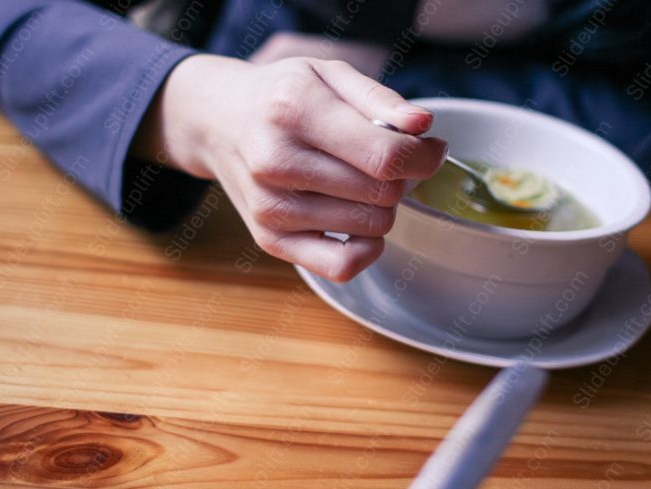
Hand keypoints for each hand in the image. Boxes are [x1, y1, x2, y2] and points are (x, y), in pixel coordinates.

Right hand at [137, 54, 446, 280]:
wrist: (219, 120)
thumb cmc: (282, 95)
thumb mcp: (329, 74)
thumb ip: (380, 99)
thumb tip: (423, 125)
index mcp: (295, 111)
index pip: (386, 156)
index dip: (424, 156)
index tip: (431, 148)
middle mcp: (277, 162)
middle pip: (383, 194)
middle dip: (403, 177)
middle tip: (389, 160)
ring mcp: (271, 207)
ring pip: (372, 228)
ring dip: (383, 206)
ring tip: (362, 181)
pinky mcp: (270, 240)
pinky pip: (342, 267)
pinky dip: (365, 248)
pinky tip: (358, 219)